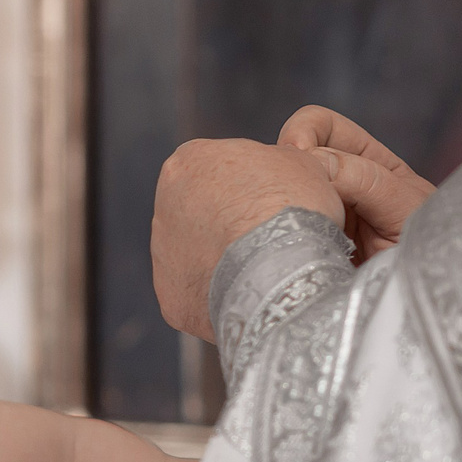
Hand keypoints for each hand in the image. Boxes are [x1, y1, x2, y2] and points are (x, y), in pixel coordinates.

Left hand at [152, 138, 347, 340]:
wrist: (279, 266)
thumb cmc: (291, 206)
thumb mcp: (299, 162)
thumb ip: (276, 161)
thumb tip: (278, 170)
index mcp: (189, 161)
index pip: (217, 171)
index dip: (249, 189)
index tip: (271, 204)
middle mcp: (164, 206)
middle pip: (200, 215)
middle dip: (229, 228)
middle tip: (267, 242)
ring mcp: (162, 255)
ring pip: (196, 258)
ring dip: (223, 264)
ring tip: (263, 274)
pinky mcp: (172, 298)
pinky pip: (197, 298)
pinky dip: (221, 300)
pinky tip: (250, 299)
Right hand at [277, 105, 433, 257]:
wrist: (422, 313)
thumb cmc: (432, 259)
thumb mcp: (409, 211)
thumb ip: (369, 181)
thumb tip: (315, 159)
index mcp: (371, 166)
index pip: (324, 127)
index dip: (306, 131)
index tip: (295, 152)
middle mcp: (339, 188)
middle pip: (290, 156)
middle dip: (282, 166)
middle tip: (282, 192)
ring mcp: (316, 220)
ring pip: (276, 193)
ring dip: (275, 201)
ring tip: (281, 222)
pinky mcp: (298, 252)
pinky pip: (271, 234)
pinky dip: (266, 232)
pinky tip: (278, 245)